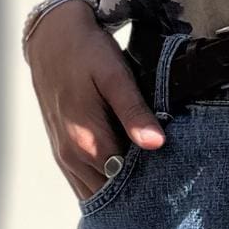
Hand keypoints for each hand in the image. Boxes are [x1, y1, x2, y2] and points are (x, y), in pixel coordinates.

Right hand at [24, 0, 165, 199]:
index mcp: (88, 141)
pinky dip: (104, 182)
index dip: (153, 180)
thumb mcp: (115, 76)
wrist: (52, 38)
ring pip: (95, 190)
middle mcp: (72, 156)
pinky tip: (127, 172)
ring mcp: (63, 156)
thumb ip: (134, 112)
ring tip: (152, 179)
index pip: (127, 181)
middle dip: (138, 191)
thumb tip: (157, 144)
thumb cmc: (87, 53)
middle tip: (169, 180)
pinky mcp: (61, 149)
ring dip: (120, 190)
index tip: (176, 175)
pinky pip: (83, 180)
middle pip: (111, 191)